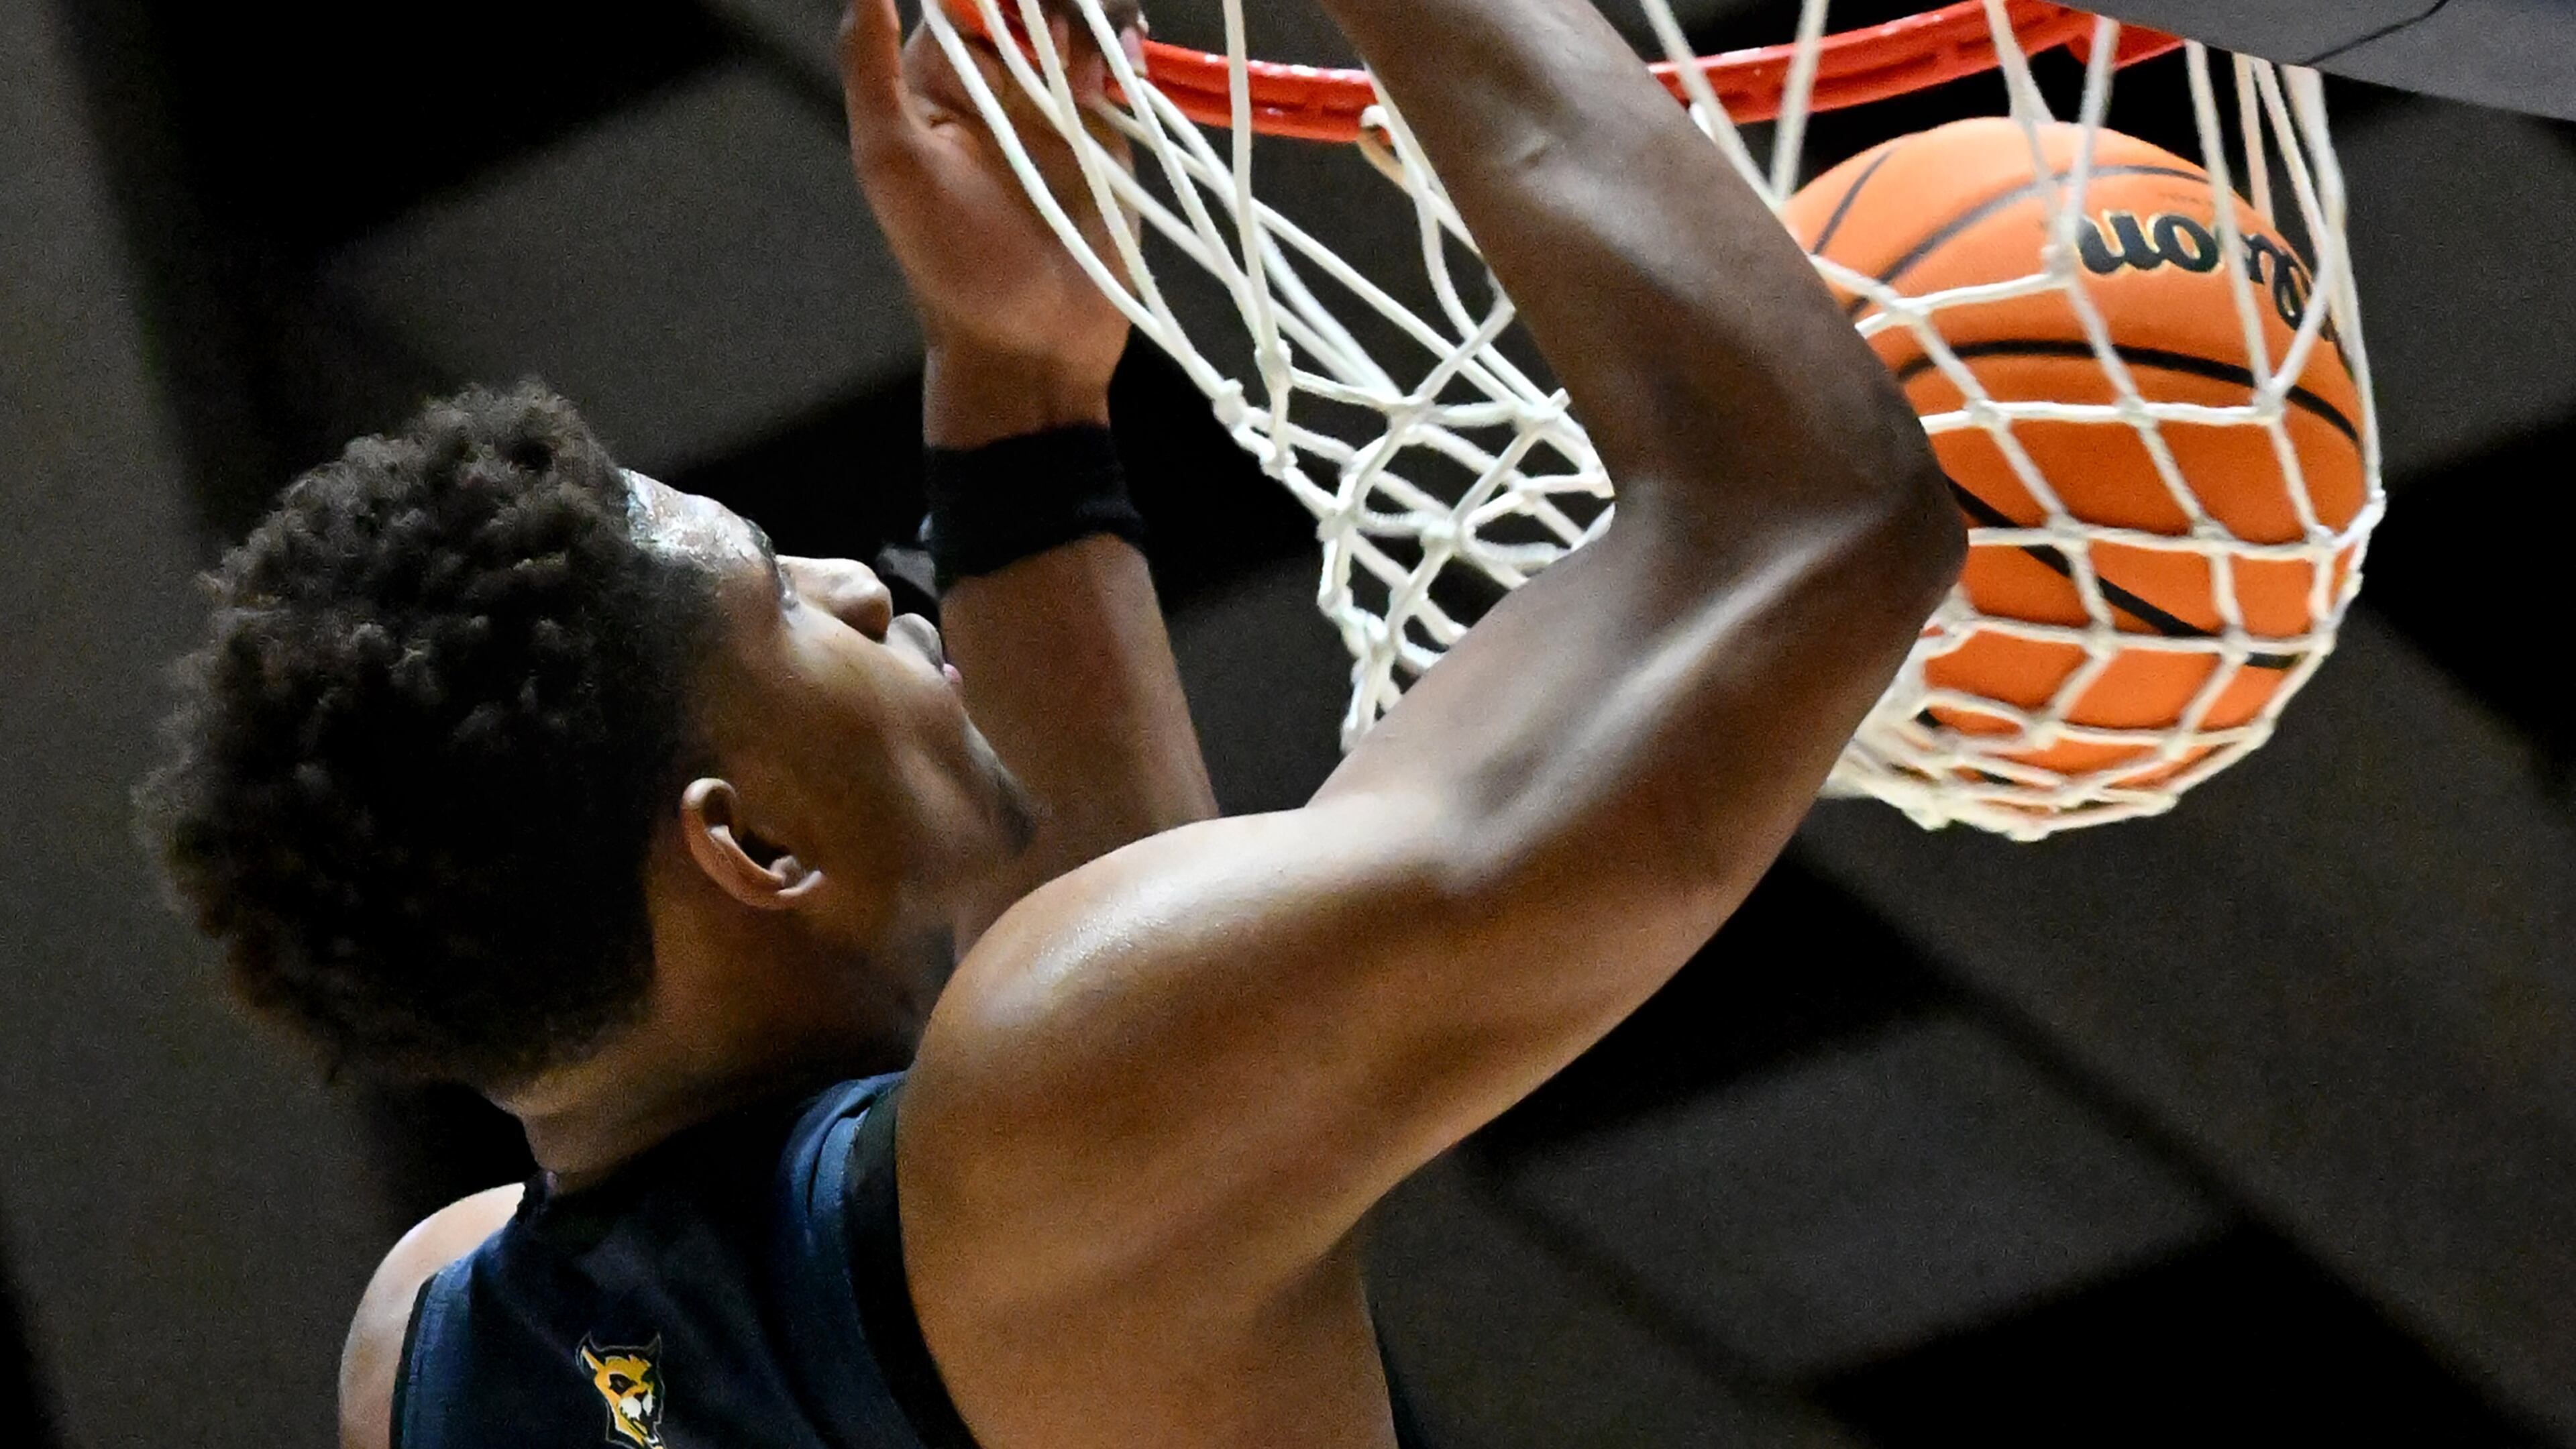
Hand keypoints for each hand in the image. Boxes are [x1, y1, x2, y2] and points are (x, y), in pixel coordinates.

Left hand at [841, 0, 1140, 444]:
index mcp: (938, 77)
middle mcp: (998, 80)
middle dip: (1047, 5)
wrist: (1033, 346)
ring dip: (1091, 23)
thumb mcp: (891, 163)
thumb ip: (868, 68)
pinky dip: (1129, 47)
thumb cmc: (950, 264)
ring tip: (1089, 83)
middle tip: (1052, 48)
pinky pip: (1125, 63)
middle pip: (1027, 0)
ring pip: (1082, 18)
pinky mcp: (1111, 131)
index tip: (1008, 11)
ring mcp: (1058, 102)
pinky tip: (1123, 73)